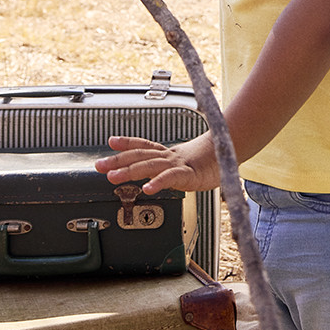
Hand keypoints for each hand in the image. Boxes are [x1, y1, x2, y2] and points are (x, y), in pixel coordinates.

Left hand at [94, 132, 218, 194]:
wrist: (230, 155)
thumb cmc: (209, 161)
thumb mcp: (185, 163)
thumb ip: (170, 168)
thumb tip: (159, 174)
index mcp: (168, 154)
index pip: (144, 146)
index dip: (127, 143)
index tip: (111, 141)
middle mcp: (169, 156)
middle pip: (140, 156)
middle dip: (118, 160)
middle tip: (98, 165)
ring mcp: (177, 164)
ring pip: (149, 166)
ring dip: (129, 171)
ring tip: (113, 177)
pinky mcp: (188, 174)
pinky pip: (170, 178)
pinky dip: (157, 183)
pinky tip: (146, 189)